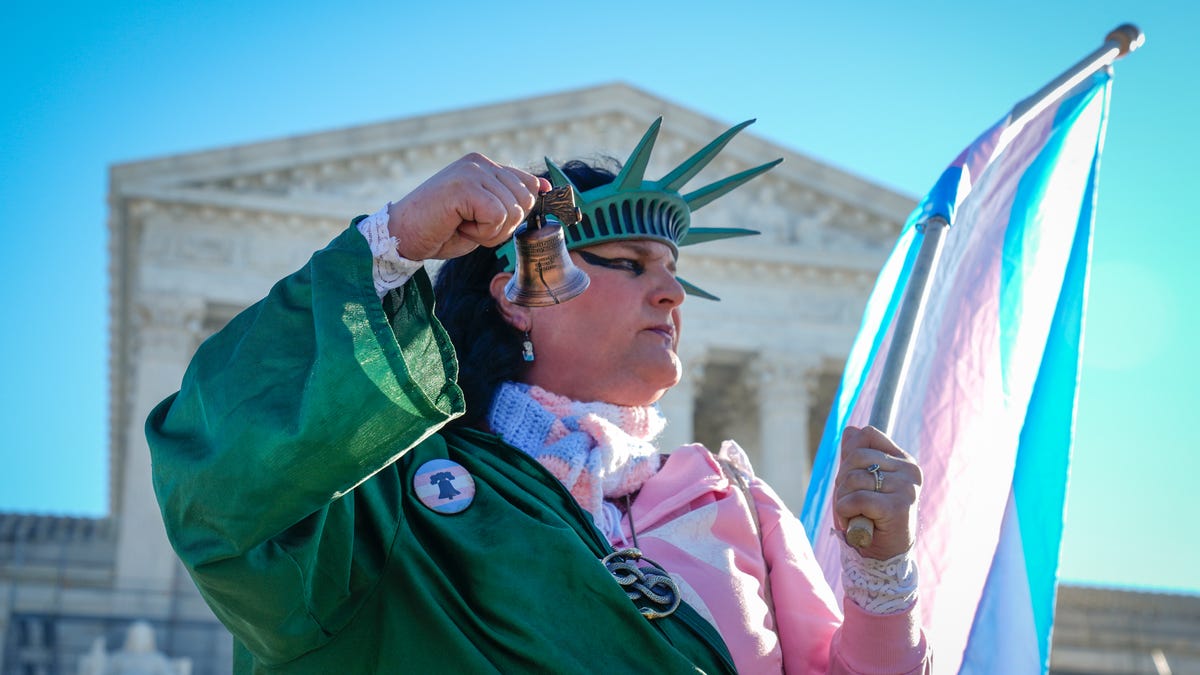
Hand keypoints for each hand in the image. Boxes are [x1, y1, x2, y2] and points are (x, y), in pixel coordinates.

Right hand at [386, 153, 550, 260]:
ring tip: (463, 225)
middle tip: (472, 226)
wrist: (403, 236)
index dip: (521, 210)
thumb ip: (510, 200)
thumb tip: (544, 187)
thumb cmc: (441, 229)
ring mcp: (472, 171)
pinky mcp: (464, 185)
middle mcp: (480, 162)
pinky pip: (497, 216)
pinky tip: (458, 226)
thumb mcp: (484, 215)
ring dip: (491, 231)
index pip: (529, 184)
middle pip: (525, 201)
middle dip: (504, 226)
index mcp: (485, 165)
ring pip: (513, 211)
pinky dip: (482, 233)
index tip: (491, 221)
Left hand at [833, 425, 921, 559]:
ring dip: (843, 501)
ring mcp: (906, 488)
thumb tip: (850, 429)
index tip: (854, 480)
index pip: (866, 434)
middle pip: (855, 456)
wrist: (883, 556)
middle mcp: (909, 470)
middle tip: (851, 503)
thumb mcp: (858, 482)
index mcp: (902, 460)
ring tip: (855, 515)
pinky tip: (855, 523)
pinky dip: (846, 512)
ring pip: (853, 478)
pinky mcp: (898, 507)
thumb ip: (854, 456)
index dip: (849, 456)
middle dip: (842, 482)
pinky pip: (856, 499)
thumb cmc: (869, 517)